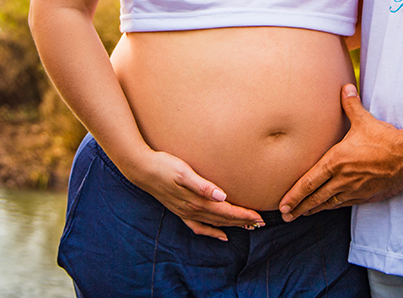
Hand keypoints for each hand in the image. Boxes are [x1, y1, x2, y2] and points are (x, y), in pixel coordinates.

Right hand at [128, 149, 263, 240]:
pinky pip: (199, 227)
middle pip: (223, 219)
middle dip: (243, 222)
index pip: (226, 210)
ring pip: (214, 223)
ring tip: (247, 227)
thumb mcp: (183, 172)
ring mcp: (186, 212)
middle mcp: (193, 210)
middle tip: (261, 223)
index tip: (260, 217)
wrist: (142, 170)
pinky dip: (212, 232)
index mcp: (197, 200)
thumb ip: (202, 185)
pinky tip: (221, 235)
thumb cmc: (164, 166)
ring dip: (231, 226)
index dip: (244, 215)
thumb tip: (222, 196)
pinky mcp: (180, 211)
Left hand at [279, 84, 402, 220]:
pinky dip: (333, 206)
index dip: (294, 195)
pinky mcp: (366, 195)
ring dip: (314, 209)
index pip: (309, 182)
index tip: (282, 204)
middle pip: (315, 197)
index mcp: (336, 161)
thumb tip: (345, 87)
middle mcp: (342, 178)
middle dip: (299, 207)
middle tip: (285, 215)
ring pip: (329, 203)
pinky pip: (345, 203)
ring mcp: (354, 189)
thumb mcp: (363, 121)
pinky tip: (328, 207)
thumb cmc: (384, 139)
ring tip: (302, 213)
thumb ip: (350, 105)